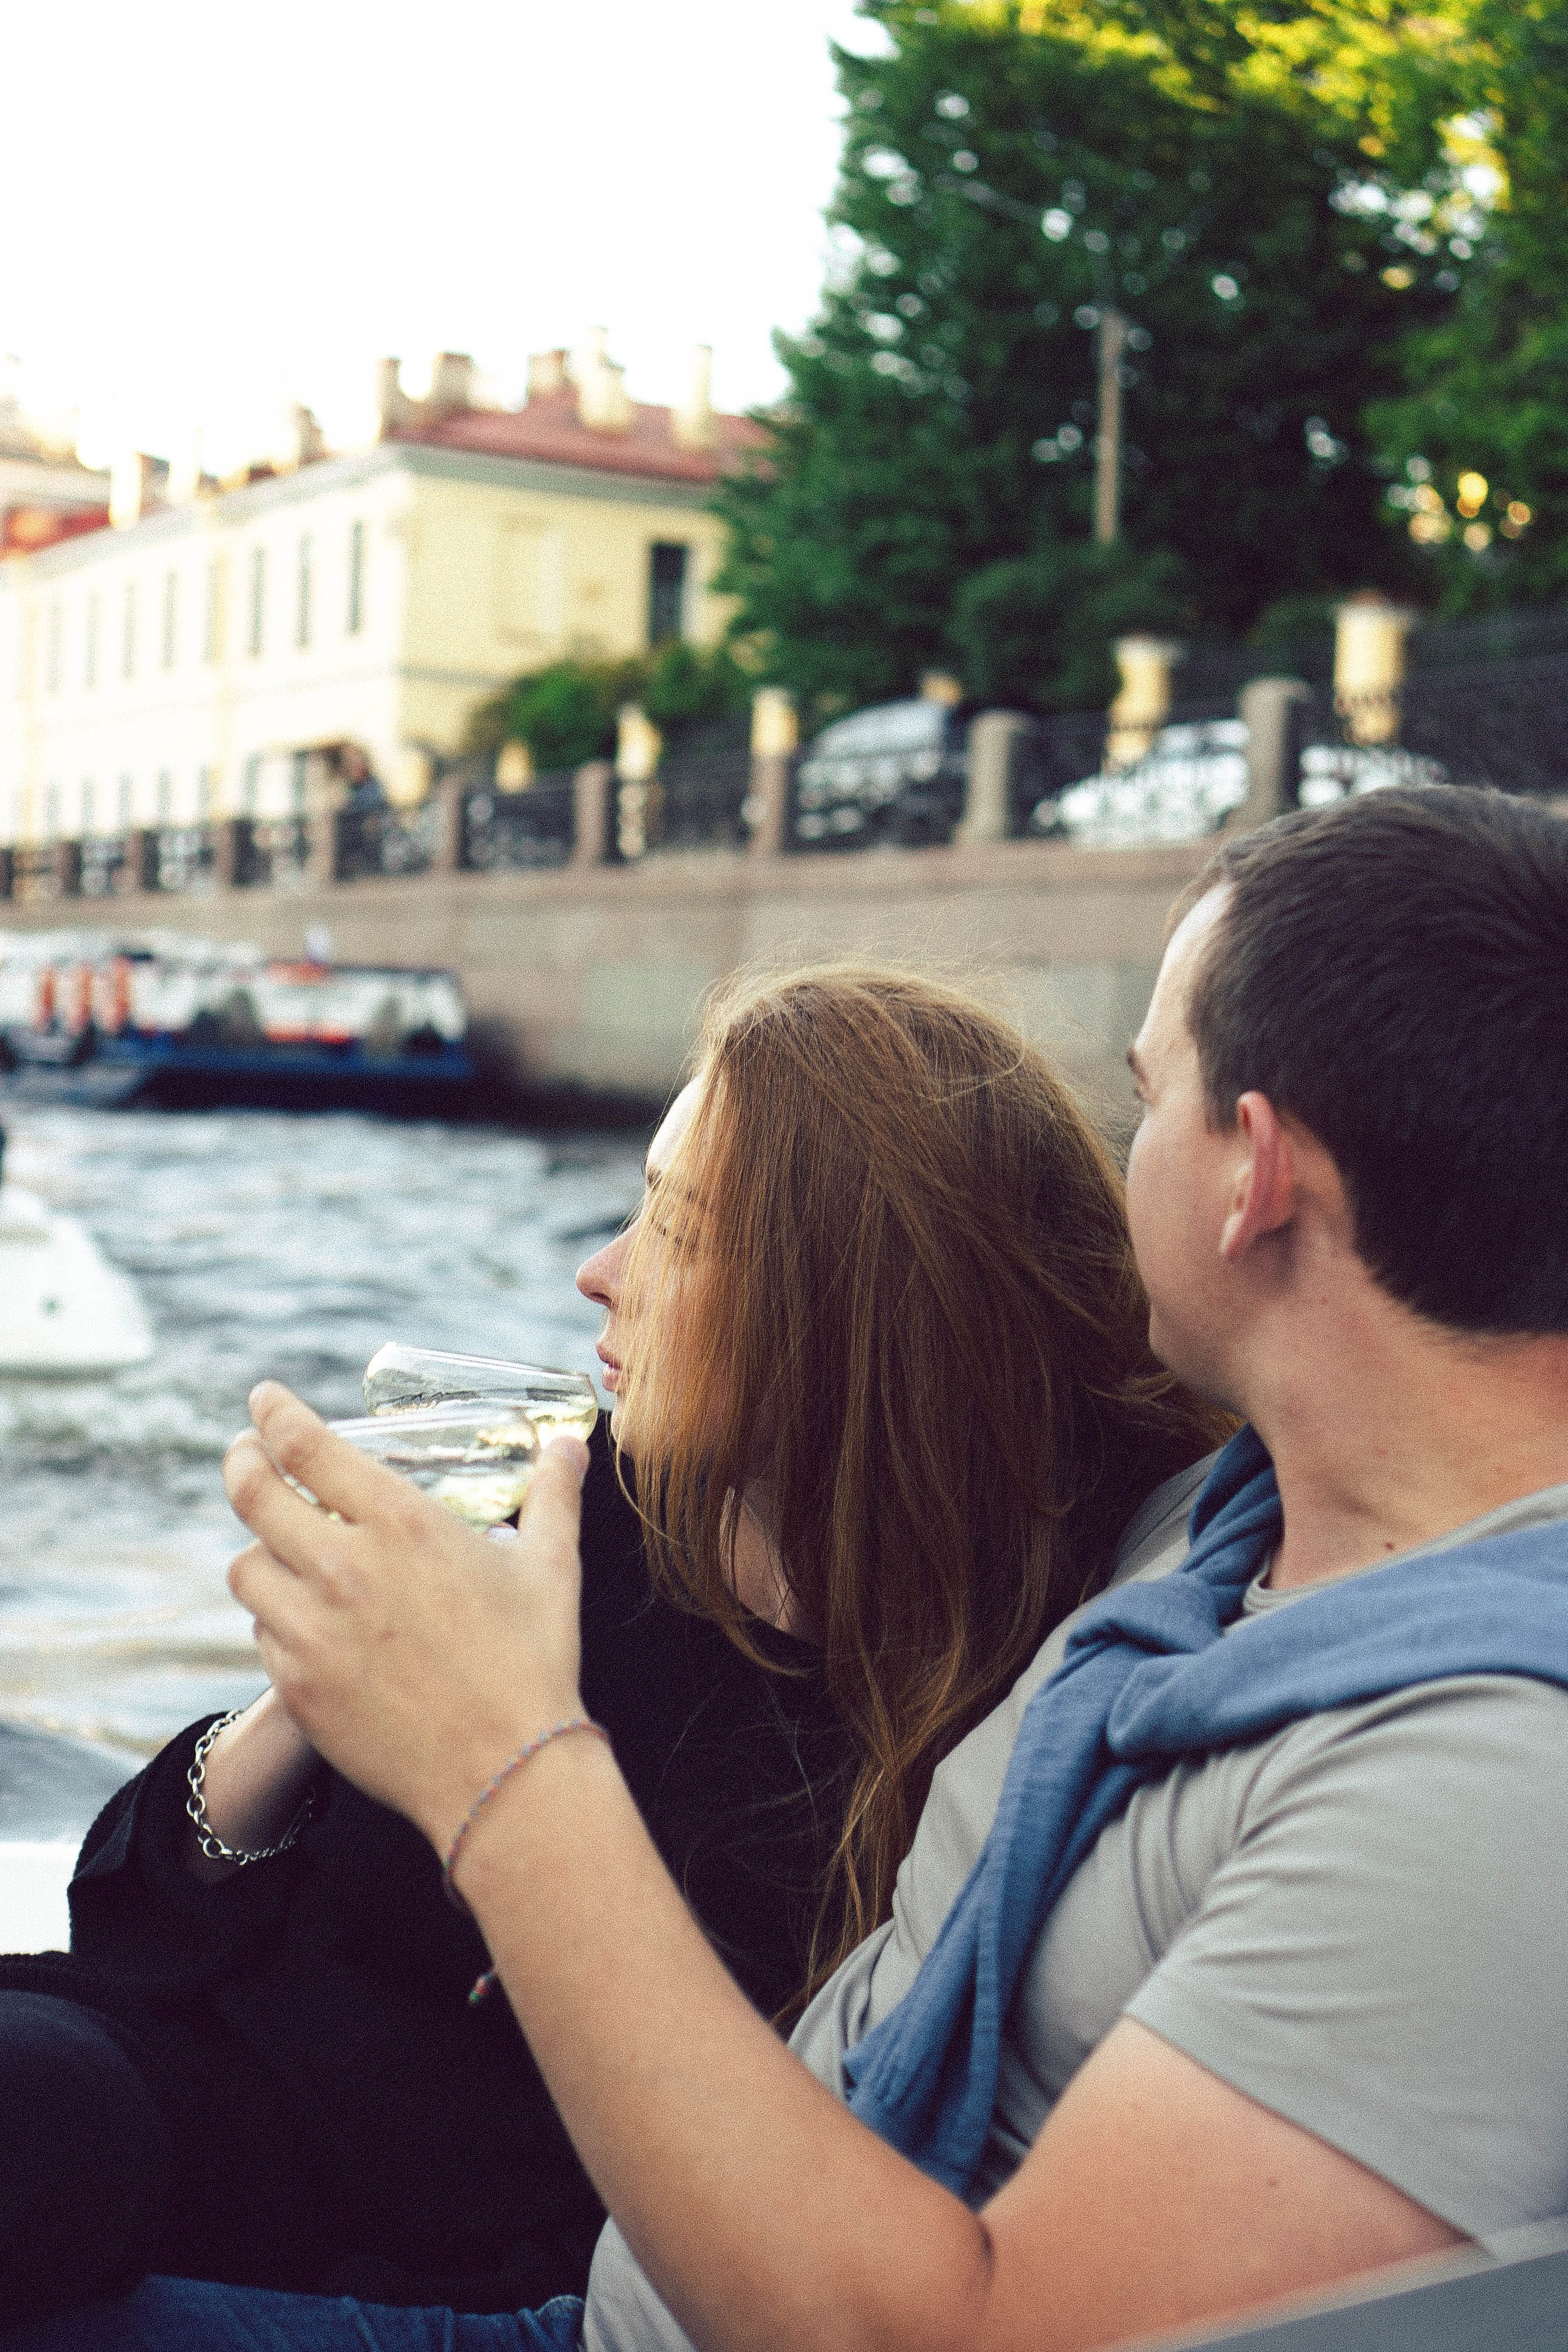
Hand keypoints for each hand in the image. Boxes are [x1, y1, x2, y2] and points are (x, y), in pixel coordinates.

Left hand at [223, 1381, 588, 1853]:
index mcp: (402, 1523)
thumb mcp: (550, 1566)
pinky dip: (278, 1620)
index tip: (263, 1400)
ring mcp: (312, 1629)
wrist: (504, 1772)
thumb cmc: (532, 1663)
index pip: (306, 1445)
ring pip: (247, 1568)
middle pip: (252, 1494)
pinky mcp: (297, 1685)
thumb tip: (568, 1445)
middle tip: (245, 1453)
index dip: (274, 1413)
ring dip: (260, 1549)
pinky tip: (308, 1622)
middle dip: (241, 1461)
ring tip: (281, 1548)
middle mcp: (344, 1566)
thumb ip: (553, 1494)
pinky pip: (263, 1634)